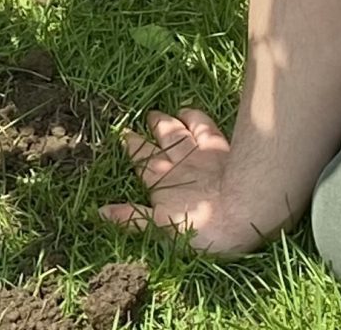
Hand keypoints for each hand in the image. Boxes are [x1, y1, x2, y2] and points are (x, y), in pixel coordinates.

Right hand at [100, 109, 266, 257]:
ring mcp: (198, 152)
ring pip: (178, 130)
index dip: (132, 146)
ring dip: (170, 120)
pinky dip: (195, 116)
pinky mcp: (218, 148)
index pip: (141, 159)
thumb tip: (98, 212)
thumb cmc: (203, 228)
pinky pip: (203, 126)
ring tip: (165, 113)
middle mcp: (177, 161)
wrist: (242, 210)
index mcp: (160, 181)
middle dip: (152, 128)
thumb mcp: (162, 228)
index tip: (124, 134)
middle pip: (160, 139)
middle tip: (147, 116)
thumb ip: (131, 218)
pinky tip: (192, 111)